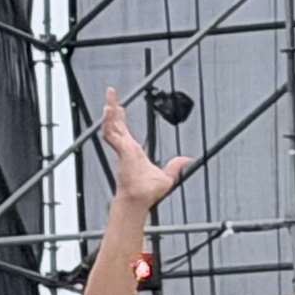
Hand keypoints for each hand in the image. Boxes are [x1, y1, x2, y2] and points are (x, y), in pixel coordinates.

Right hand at [97, 85, 190, 208]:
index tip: (118, 107)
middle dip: (112, 108)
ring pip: (112, 126)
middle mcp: (125, 148)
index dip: (120, 118)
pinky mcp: (122, 150)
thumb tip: (186, 160)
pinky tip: (109, 111)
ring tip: (109, 98)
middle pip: (116, 124)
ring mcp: (122, 149)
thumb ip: (174, 166)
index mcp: (133, 151)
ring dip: (109, 112)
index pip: (124, 130)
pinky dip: (109, 122)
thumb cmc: (148, 192)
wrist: (140, 200)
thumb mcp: (166, 176)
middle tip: (110, 94)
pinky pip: (112, 133)